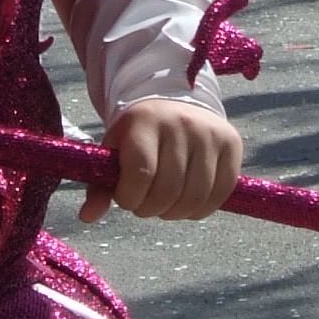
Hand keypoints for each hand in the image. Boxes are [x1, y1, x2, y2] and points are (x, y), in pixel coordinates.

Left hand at [78, 98, 242, 224]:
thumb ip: (100, 185)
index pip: (141, 173)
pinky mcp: (232, 144)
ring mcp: (210, 133)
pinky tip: (186, 204)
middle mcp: (181, 124)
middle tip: (145, 205)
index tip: (126, 197)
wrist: (174, 102)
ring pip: (196, 196)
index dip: (130, 198)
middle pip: (169, 190)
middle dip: (151, 208)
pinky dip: (201, 209)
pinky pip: (221, 192)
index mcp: (145, 122)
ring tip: (164, 205)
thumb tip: (87, 217)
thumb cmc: (139, 133)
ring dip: (175, 213)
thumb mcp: (114, 150)